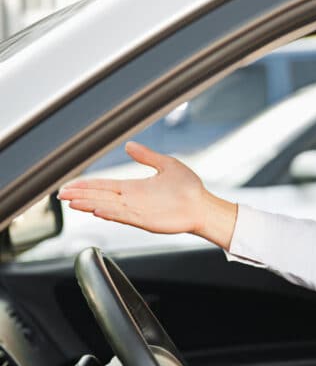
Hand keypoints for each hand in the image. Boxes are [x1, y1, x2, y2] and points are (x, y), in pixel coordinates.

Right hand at [58, 142, 236, 248]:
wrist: (204, 204)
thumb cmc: (189, 188)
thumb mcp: (166, 165)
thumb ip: (146, 156)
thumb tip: (129, 145)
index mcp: (134, 188)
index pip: (104, 186)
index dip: (86, 185)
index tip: (70, 185)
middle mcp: (132, 200)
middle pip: (100, 197)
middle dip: (81, 195)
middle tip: (61, 195)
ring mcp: (138, 211)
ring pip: (107, 207)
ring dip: (90, 205)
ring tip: (72, 203)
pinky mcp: (146, 221)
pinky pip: (124, 217)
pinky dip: (110, 214)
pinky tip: (97, 211)